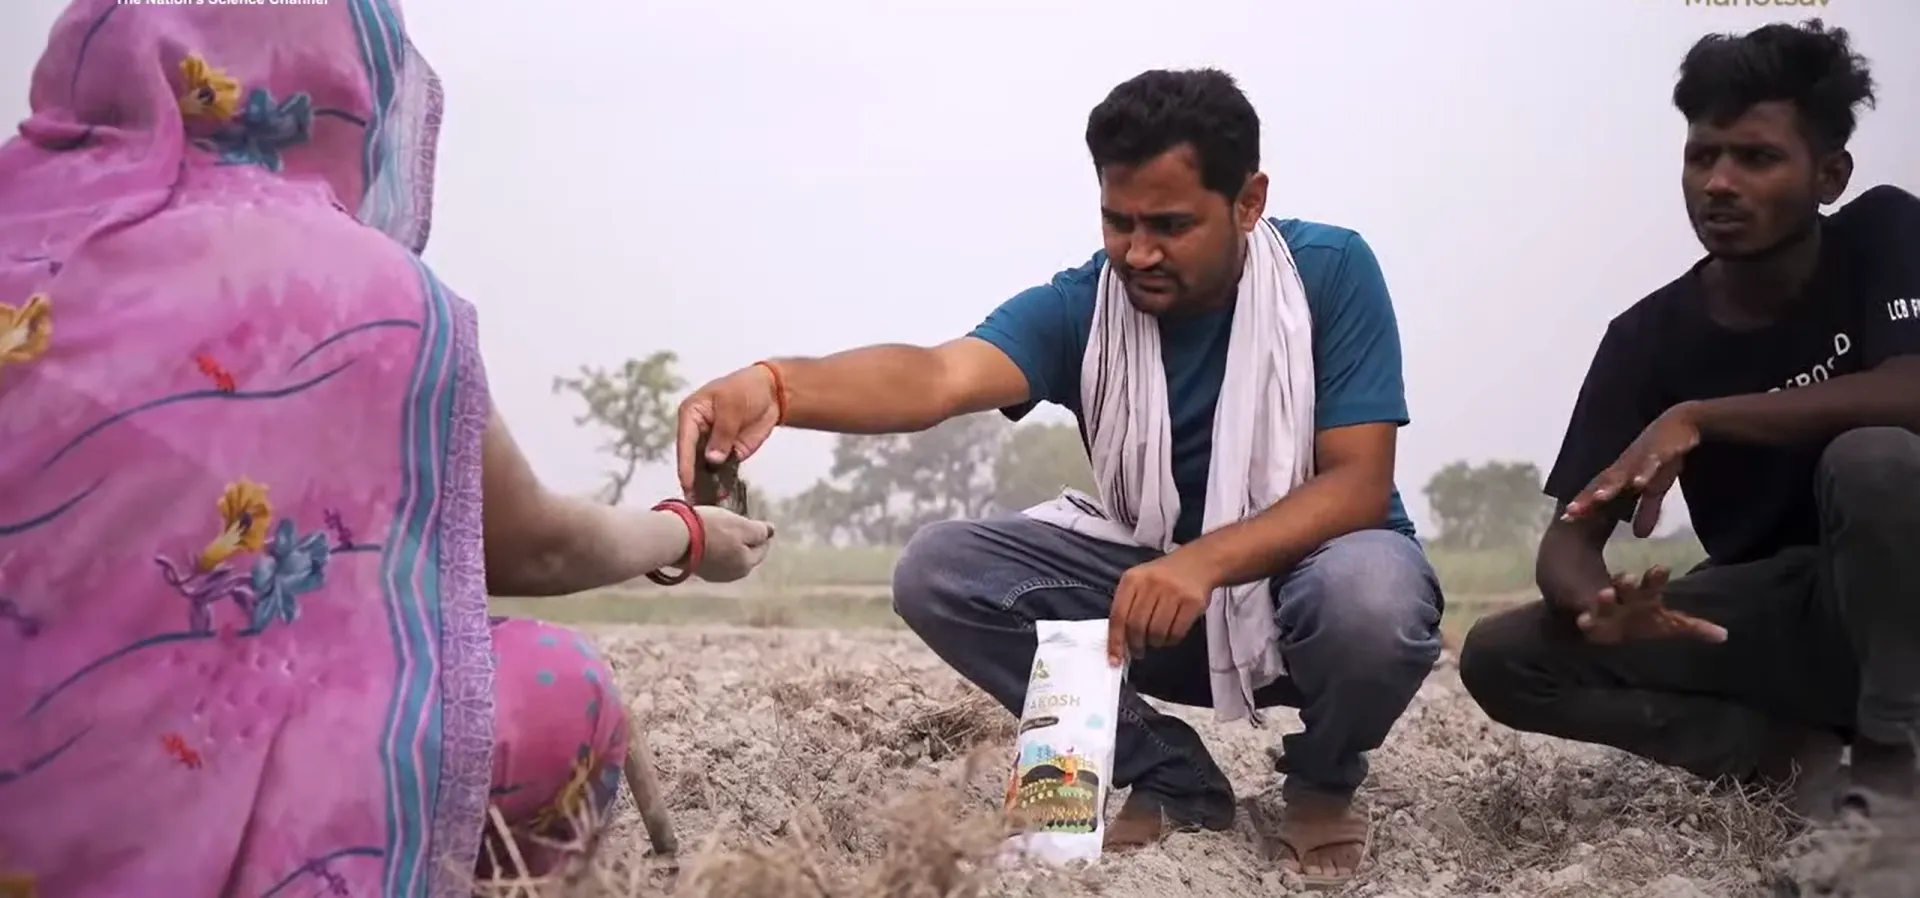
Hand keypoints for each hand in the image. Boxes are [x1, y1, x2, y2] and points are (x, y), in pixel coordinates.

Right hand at [676, 364, 780, 496]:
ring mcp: (712, 445)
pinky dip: (721, 483)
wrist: (771, 393)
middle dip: (693, 479)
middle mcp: (697, 432)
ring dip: (706, 485)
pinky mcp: (728, 454)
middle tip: (693, 501)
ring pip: (704, 468)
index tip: (687, 482)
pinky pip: (721, 471)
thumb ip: (722, 433)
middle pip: (691, 459)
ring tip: (705, 505)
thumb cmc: (746, 389)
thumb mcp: (732, 406)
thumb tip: (712, 459)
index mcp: (691, 415)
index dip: (685, 464)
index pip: (685, 442)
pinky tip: (721, 496)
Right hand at [685, 506, 774, 582]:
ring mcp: (714, 574)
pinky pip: (713, 557)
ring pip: (729, 556)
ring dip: (729, 544)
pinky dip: (714, 547)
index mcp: (746, 565)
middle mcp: (732, 575)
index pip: (761, 548)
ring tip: (721, 528)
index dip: (761, 534)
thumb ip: (759, 531)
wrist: (676, 539)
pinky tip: (707, 536)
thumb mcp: (741, 526)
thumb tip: (771, 531)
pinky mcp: (698, 570)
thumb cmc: (712, 530)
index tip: (756, 522)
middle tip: (739, 524)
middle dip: (745, 540)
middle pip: (745, 554)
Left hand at [1108, 552, 1217, 664]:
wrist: (1198, 563)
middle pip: (1136, 626)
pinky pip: (1177, 631)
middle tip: (1138, 651)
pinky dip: (1171, 640)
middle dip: (1136, 645)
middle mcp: (1151, 583)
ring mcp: (1173, 592)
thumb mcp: (1140, 582)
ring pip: (1157, 631)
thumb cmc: (1164, 577)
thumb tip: (1120, 641)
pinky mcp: (1192, 601)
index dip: (1115, 641)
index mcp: (1133, 579)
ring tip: (1156, 640)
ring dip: (1155, 643)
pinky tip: (1170, 635)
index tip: (1115, 659)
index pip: (1118, 615)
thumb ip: (1128, 607)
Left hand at [1563, 403, 1701, 537]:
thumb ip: (1647, 510)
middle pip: (1602, 483)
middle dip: (1587, 498)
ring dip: (1610, 485)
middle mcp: (1626, 465)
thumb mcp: (1657, 487)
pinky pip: (1651, 461)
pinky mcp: (1660, 449)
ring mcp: (1641, 455)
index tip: (1566, 519)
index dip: (1583, 505)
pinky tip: (1638, 482)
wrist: (1683, 422)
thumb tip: (1639, 536)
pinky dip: (1644, 471)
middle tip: (1570, 513)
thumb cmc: (1663, 455)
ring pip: (1623, 472)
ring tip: (1599, 498)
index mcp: (1622, 474)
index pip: (1599, 492)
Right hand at [1576, 565, 1726, 644]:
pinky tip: (1583, 620)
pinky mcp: (1592, 623)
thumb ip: (1694, 627)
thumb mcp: (1669, 625)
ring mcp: (1607, 609)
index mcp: (1645, 595)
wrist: (1609, 630)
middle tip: (1629, 577)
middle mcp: (1625, 598)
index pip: (1652, 582)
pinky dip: (1586, 621)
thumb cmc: (1642, 623)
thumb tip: (1726, 635)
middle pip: (1627, 588)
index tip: (1662, 568)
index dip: (1656, 577)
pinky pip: (1588, 622)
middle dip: (1628, 583)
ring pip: (1606, 601)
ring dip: (1606, 598)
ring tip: (1605, 593)